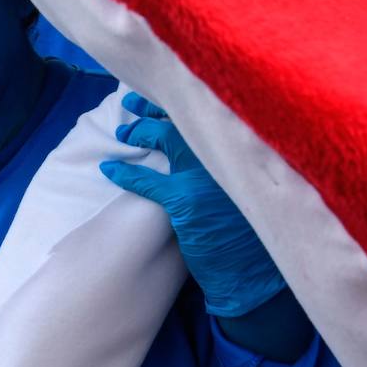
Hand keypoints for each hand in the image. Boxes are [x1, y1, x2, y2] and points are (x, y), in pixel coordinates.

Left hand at [100, 93, 284, 317]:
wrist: (256, 274)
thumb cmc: (255, 234)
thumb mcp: (250, 189)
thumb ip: (231, 164)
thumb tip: (207, 144)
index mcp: (244, 148)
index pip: (207, 110)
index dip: (179, 99)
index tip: (162, 92)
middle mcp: (226, 153)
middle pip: (182, 116)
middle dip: (152, 107)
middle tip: (131, 104)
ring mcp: (205, 176)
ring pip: (163, 138)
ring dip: (138, 133)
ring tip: (122, 133)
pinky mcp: (186, 201)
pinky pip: (145, 179)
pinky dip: (124, 173)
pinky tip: (110, 169)